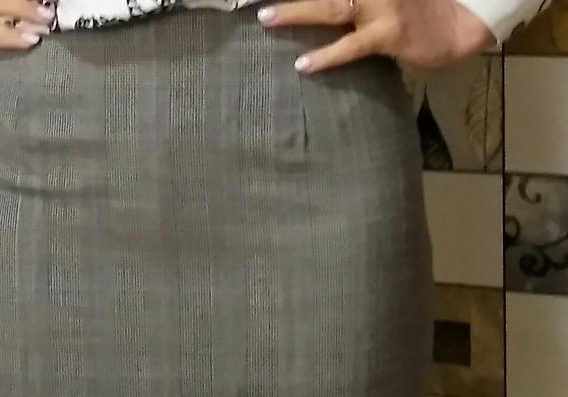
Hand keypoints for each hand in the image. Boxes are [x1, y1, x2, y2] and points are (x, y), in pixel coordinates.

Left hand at [256, 0, 494, 72]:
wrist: (463, 20)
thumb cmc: (419, 5)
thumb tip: (321, 5)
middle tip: (259, 3)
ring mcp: (383, 3)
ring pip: (332, 5)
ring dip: (297, 10)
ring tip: (267, 18)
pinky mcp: (389, 31)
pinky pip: (351, 45)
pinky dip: (326, 55)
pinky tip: (303, 64)